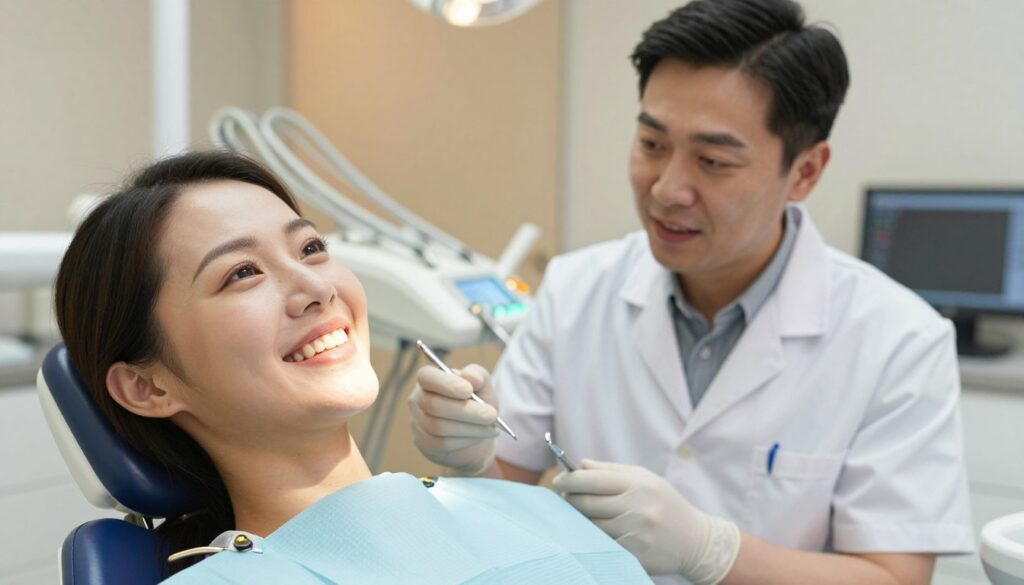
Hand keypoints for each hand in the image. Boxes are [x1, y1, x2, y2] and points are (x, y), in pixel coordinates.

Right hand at [407, 363, 498, 474]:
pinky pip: (442, 443)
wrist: (475, 433)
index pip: (426, 376)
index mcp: (429, 379)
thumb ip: (477, 375)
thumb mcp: (482, 385)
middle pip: (433, 405)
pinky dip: (465, 440)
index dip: (446, 383)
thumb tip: (469, 376)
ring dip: (470, 427)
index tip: (468, 390)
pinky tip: (480, 436)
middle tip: (491, 414)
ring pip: (438, 426)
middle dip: (466, 410)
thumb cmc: (476, 403)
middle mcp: (418, 399)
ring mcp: (418, 423)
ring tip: (491, 426)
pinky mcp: (424, 444)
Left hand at [553, 459, 739, 583]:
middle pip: (587, 503)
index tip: (559, 480)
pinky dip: (593, 536)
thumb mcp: (644, 478)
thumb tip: (580, 464)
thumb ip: (611, 470)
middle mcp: (636, 509)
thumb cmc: (664, 503)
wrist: (694, 540)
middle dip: (570, 499)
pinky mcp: (633, 554)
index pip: (593, 479)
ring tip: (579, 512)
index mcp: (638, 485)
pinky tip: (592, 530)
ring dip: (579, 519)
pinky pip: (602, 543)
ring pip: (590, 525)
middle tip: (565, 497)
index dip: (570, 479)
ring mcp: (635, 534)